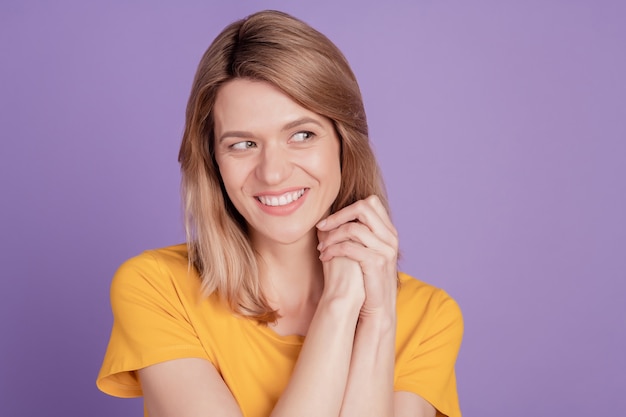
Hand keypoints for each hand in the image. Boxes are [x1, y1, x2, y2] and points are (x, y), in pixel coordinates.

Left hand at [316, 195, 398, 318]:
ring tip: (321, 247)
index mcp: (388, 232)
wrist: (377, 309)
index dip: (347, 208)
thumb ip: (355, 234)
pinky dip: (332, 249)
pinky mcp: (376, 262)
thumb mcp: (363, 252)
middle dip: (338, 216)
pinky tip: (324, 256)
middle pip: (363, 208)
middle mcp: (390, 237)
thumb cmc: (364, 280)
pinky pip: (349, 247)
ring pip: (353, 228)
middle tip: (321, 227)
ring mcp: (385, 249)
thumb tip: (328, 217)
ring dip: (331, 236)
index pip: (371, 203)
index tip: (329, 221)